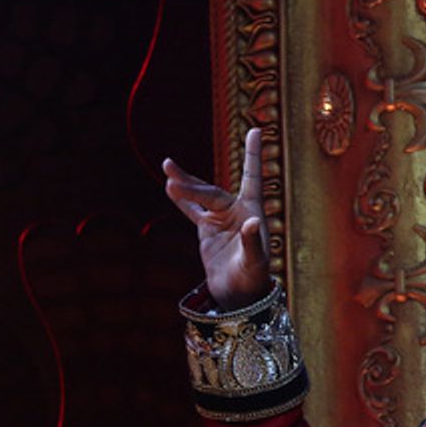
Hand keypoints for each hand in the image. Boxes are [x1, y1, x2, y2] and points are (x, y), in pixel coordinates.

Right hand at [163, 127, 271, 309]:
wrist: (240, 296)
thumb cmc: (253, 279)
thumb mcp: (255, 262)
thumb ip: (252, 242)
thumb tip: (251, 221)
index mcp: (252, 211)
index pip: (252, 177)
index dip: (254, 154)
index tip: (257, 130)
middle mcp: (237, 210)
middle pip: (212, 192)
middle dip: (192, 186)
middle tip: (171, 178)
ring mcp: (221, 218)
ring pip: (200, 196)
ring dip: (185, 184)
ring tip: (167, 167)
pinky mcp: (208, 229)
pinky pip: (192, 209)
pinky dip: (182, 198)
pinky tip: (170, 186)